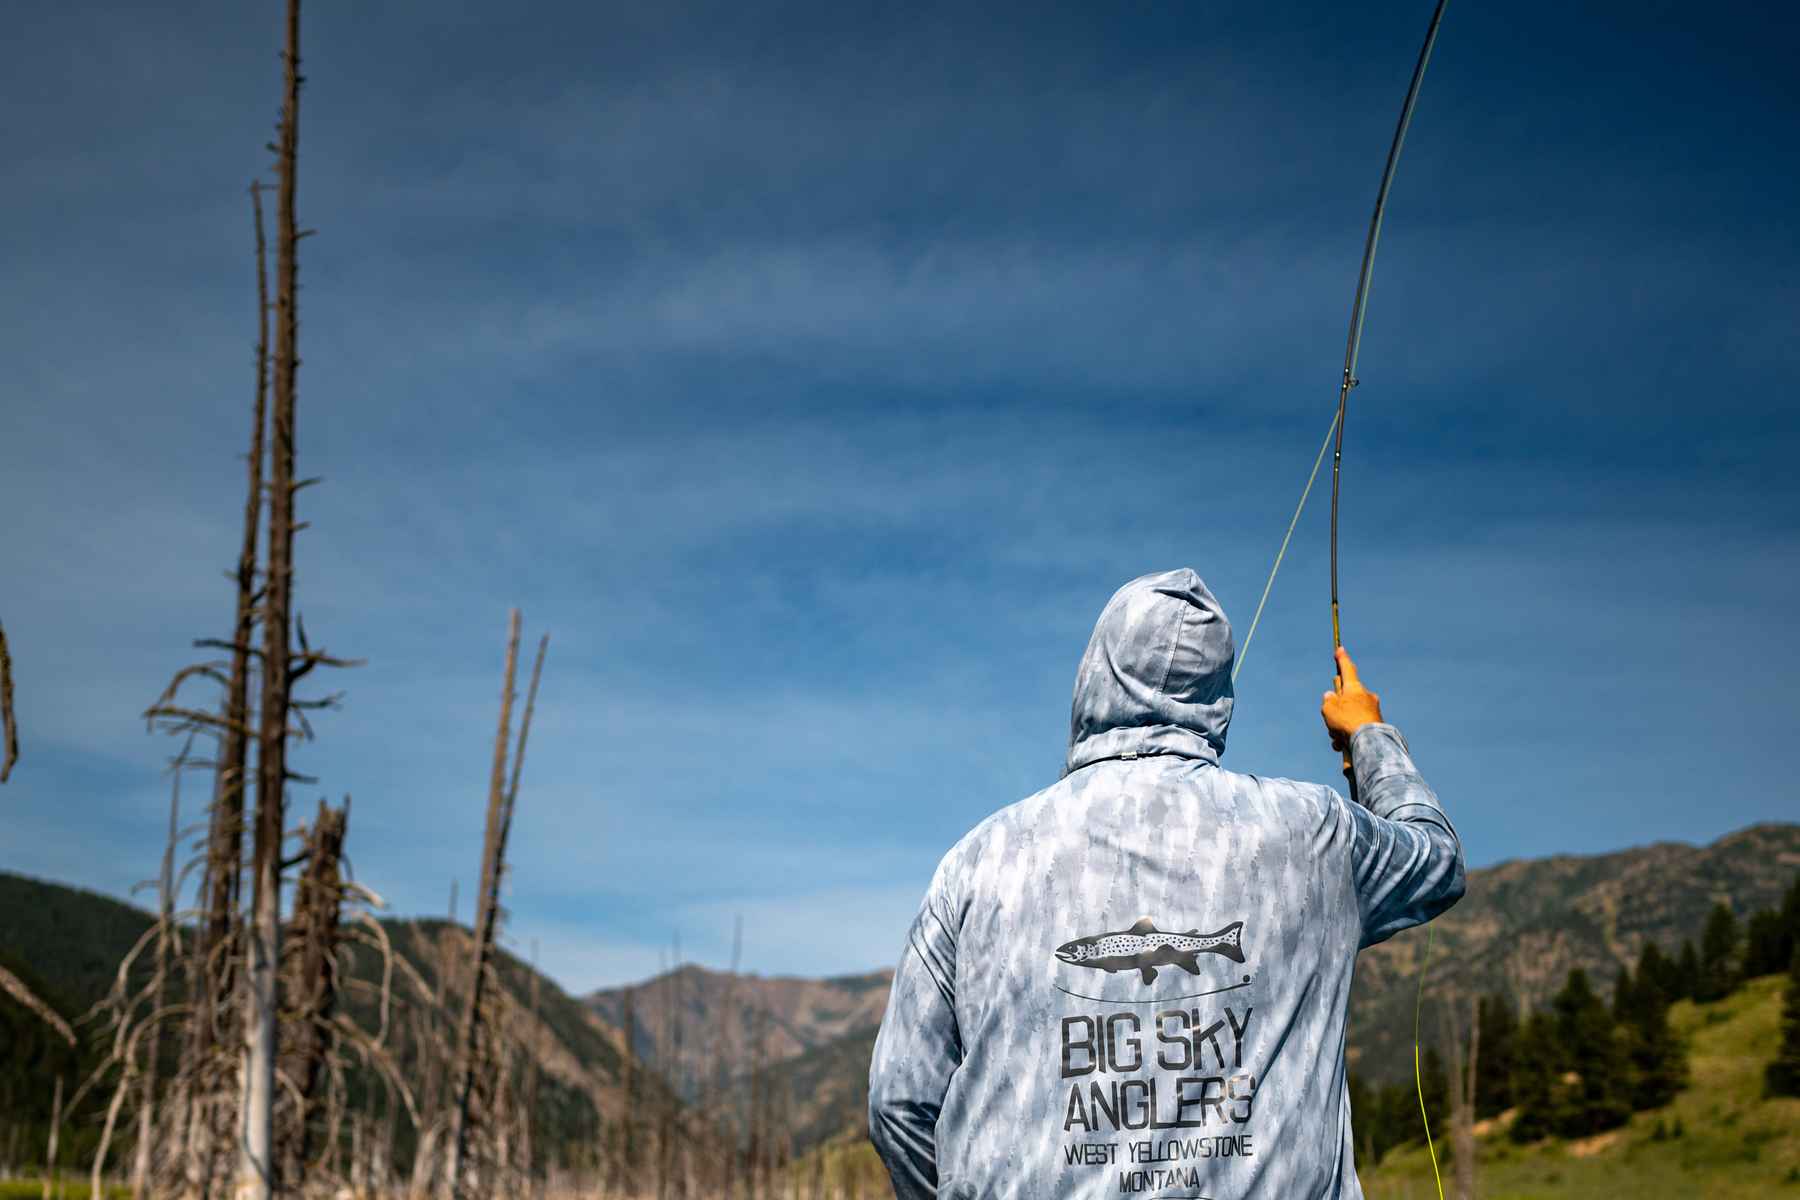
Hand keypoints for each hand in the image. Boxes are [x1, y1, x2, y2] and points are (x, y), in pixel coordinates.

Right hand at [1321, 645, 1382, 775]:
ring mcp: (1372, 711)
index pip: (1347, 669)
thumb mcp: (1328, 708)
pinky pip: (1356, 728)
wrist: (1368, 742)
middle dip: (1336, 709)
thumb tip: (1331, 696)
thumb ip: (1328, 700)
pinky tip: (1342, 745)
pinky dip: (1346, 736)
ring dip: (1339, 726)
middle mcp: (1366, 697)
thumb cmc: (1346, 720)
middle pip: (1346, 698)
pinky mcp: (1375, 726)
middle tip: (1332, 719)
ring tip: (1337, 736)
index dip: (1342, 659)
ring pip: (1349, 715)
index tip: (1340, 649)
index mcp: (1355, 688)